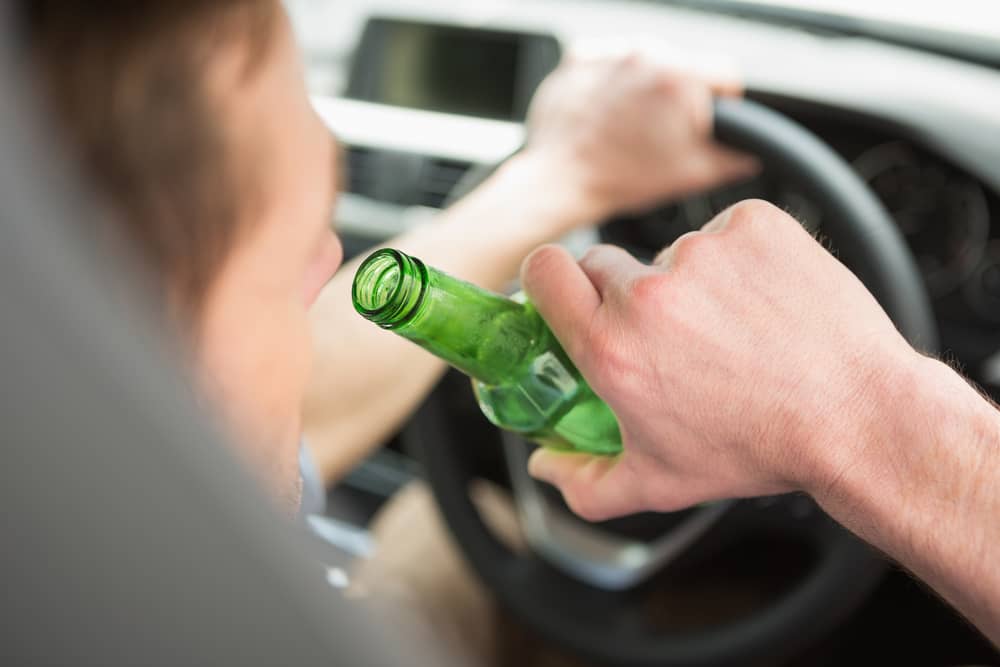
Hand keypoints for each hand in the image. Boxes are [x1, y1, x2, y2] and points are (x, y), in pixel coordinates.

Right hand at [520, 199, 919, 520]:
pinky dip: (736, 262)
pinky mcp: (752, 226)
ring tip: (732, 330)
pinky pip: (723, 234)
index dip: (546, 280)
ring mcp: (703, 251)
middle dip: (619, 293)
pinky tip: (761, 303)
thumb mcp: (659, 482)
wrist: (857, 416)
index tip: (562, 292)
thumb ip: (584, 482)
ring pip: (670, 254)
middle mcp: (650, 293)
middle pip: (601, 262)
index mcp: (613, 348)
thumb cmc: (761, 449)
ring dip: (688, 284)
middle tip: (660, 331)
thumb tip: (545, 466)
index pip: (544, 272)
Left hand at [522, 50, 758, 221]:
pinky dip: (609, 84)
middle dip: (678, 97)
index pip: (726, 74)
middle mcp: (644, 53)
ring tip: (628, 127)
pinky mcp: (578, 60)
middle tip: (662, 135)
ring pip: (644, 63)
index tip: (712, 122)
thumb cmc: (620, 179)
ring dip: (643, 88)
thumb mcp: (691, 175)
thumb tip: (753, 154)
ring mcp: (608, 53)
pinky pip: (607, 63)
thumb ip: (734, 159)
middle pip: (683, 67)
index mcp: (678, 76)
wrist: (558, 182)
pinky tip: (605, 114)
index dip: (726, 103)